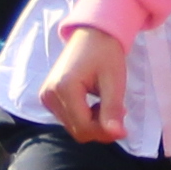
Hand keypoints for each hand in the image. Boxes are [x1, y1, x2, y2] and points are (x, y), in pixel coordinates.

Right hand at [37, 24, 131, 142]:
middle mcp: (49, 95)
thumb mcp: (114, 81)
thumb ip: (113, 110)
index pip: (84, 128)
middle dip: (100, 127)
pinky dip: (84, 117)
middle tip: (117, 111)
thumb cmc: (105, 53)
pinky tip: (94, 103)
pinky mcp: (48, 98)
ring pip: (73, 127)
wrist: (92, 34)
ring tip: (105, 103)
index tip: (124, 128)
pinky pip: (69, 119)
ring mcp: (46, 97)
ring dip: (93, 122)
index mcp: (64, 88)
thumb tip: (117, 135)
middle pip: (78, 130)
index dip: (105, 132)